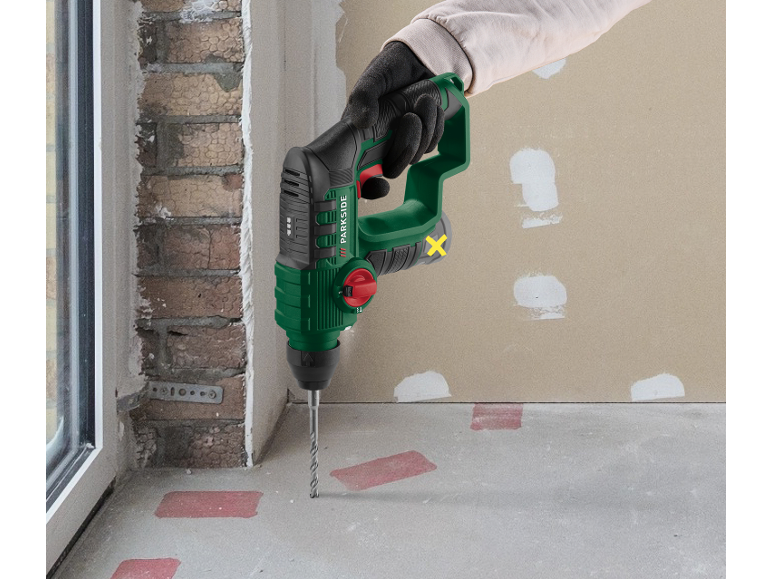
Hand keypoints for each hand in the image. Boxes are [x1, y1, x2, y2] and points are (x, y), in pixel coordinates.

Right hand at [342, 42, 444, 199]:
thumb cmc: (391, 67)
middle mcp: (380, 143)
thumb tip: (362, 121)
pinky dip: (436, 127)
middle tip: (411, 117)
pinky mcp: (422, 136)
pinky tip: (432, 109)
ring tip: (424, 102)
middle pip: (394, 167)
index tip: (378, 185)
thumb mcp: (373, 77)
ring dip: (426, 130)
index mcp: (361, 134)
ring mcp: (402, 140)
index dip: (367, 186)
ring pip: (416, 156)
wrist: (422, 58)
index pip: (359, 171)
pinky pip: (432, 144)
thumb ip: (364, 96)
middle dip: (408, 145)